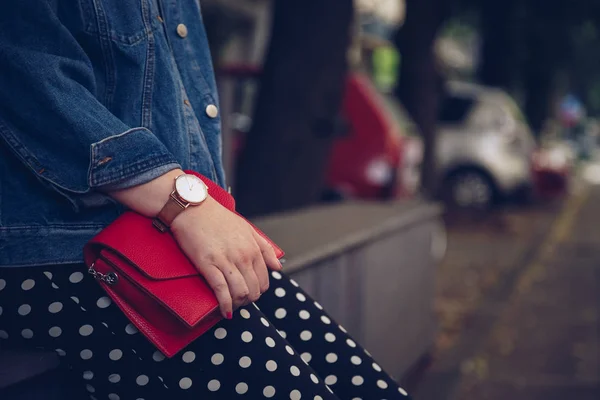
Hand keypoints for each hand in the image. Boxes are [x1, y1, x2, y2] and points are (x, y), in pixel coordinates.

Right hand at [171, 195, 281, 318]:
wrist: (194, 208)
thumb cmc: (219, 218)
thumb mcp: (247, 228)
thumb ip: (265, 248)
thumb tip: (278, 267)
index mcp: (253, 249)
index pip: (264, 280)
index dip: (258, 291)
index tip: (250, 293)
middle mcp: (243, 256)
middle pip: (254, 290)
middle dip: (249, 300)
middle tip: (240, 301)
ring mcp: (226, 261)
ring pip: (240, 293)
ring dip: (238, 304)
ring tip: (232, 306)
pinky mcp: (208, 264)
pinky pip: (221, 291)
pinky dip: (225, 305)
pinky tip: (224, 311)